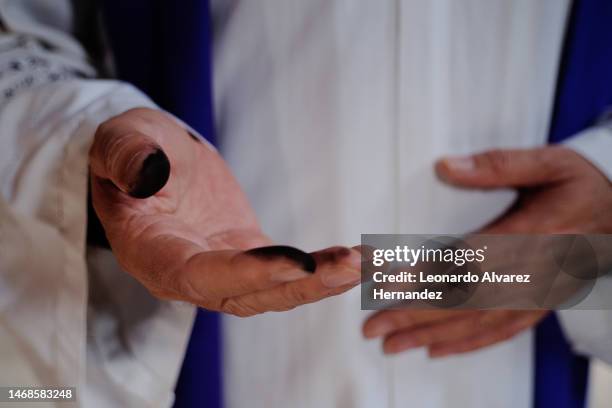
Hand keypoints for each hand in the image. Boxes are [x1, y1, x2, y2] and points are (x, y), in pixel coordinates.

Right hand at [90, 108, 360, 315]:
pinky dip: (324, 268)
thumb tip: (147, 173)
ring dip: (323, 282)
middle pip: (248, 296)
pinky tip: (361, 258)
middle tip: (353, 266)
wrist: (153, 162)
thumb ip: (125, 155)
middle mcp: (187, 275)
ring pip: (275, 291)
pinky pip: (288, 272)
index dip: (247, 274)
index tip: (297, 264)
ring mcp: (221, 271)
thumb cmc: (133, 150)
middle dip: (302, 286)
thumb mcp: (121, 139)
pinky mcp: (248, 258)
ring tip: (369, 264)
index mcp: (151, 252)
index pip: (198, 276)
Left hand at [363, 146, 611, 355]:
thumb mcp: (549, 162)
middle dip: (415, 315)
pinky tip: (435, 349)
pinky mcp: (539, 305)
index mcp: (535, 234)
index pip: (470, 260)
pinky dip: (466, 343)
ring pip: (478, 322)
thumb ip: (497, 165)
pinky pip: (501, 332)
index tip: (386, 282)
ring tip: (390, 343)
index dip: (426, 275)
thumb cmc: (581, 184)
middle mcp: (536, 272)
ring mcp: (539, 294)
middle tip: (373, 326)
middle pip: (466, 300)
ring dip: (432, 335)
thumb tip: (446, 166)